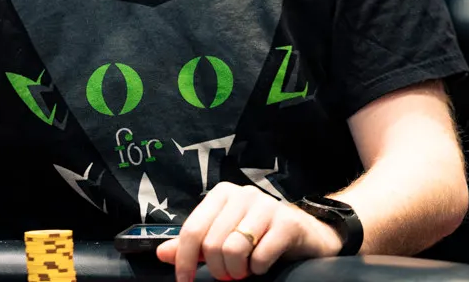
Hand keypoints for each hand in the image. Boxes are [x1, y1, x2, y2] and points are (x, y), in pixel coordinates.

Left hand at [156, 183, 341, 281]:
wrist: (307, 233)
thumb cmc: (260, 235)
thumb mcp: (223, 237)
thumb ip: (192, 244)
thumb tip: (161, 253)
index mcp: (222, 194)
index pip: (192, 230)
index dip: (184, 261)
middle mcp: (243, 194)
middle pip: (212, 244)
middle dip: (218, 270)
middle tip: (229, 275)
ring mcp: (266, 206)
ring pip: (234, 249)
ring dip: (238, 271)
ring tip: (244, 271)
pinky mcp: (287, 222)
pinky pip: (261, 256)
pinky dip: (258, 269)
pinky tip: (262, 265)